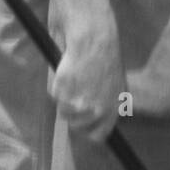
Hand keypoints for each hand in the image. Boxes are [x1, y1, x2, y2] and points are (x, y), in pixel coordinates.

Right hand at [50, 20, 124, 141]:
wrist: (93, 36)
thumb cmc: (103, 49)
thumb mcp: (111, 77)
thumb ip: (102, 96)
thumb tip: (88, 111)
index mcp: (116, 104)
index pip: (99, 134)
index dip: (87, 129)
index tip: (80, 121)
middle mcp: (100, 109)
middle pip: (77, 127)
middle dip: (71, 113)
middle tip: (70, 93)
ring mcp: (82, 105)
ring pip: (63, 112)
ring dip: (62, 96)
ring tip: (70, 75)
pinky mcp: (65, 96)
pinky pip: (54, 95)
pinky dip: (56, 83)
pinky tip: (66, 68)